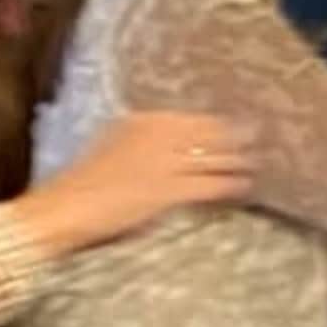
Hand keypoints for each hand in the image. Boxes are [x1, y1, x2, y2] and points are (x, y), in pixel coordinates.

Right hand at [38, 111, 256, 253]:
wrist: (63, 209)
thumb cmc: (84, 184)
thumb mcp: (114, 147)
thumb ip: (143, 141)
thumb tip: (173, 146)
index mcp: (141, 121)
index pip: (191, 117)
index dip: (218, 121)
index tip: (238, 121)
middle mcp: (155, 135)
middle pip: (209, 133)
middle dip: (238, 136)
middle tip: (262, 136)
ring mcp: (162, 163)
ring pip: (214, 158)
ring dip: (239, 161)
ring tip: (258, 162)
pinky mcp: (167, 191)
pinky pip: (209, 185)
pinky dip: (230, 185)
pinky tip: (244, 187)